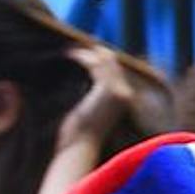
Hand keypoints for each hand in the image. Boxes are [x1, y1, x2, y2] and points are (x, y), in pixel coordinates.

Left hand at [57, 42, 144, 156]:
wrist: (81, 147)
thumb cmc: (80, 137)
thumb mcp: (89, 114)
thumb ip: (93, 100)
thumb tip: (85, 92)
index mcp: (125, 100)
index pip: (116, 73)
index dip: (103, 61)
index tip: (87, 53)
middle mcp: (126, 94)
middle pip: (113, 64)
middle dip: (96, 53)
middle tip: (77, 46)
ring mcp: (118, 91)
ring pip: (104, 62)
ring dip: (87, 53)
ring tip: (70, 49)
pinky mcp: (107, 89)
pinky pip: (95, 66)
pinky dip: (81, 57)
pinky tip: (69, 54)